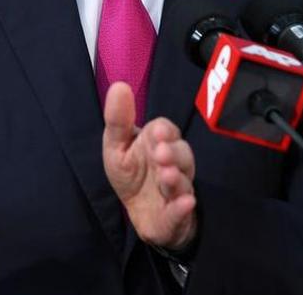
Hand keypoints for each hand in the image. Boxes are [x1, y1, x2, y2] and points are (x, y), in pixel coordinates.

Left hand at [102, 82, 197, 249]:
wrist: (139, 215)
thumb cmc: (131, 174)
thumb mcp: (116, 147)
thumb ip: (117, 120)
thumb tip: (119, 85)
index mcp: (159, 144)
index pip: (167, 131)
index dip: (164, 131)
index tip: (156, 132)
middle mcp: (174, 165)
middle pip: (182, 155)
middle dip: (172, 153)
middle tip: (160, 153)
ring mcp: (177, 191)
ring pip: (183, 182)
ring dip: (176, 179)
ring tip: (166, 175)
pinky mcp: (175, 217)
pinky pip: (182, 212)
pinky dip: (184, 208)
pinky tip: (186, 203)